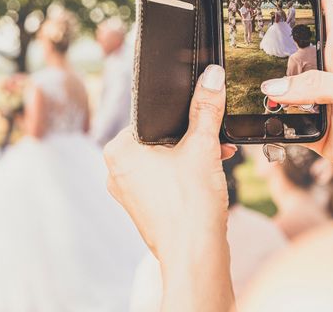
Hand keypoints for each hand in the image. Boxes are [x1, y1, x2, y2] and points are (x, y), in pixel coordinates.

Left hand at [104, 65, 235, 310]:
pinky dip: (185, 175)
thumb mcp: (202, 146)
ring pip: (164, 160)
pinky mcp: (143, 208)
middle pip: (160, 139)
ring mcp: (128, 192)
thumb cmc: (191, 205)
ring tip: (216, 159)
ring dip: (192, 156)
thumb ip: (206, 108)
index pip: (151, 117)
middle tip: (213, 140)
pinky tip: (207, 177)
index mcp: (119, 150)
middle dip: (191, 138)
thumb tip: (211, 77)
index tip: (201, 118)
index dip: (181, 116)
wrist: (195, 256)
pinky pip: (164, 181)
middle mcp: (116, 171)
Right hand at [261, 0, 332, 216]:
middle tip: (243, 48)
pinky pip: (286, 123)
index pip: (324, 14)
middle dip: (272, 50)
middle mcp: (332, 75)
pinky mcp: (316, 130)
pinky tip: (259, 121)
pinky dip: (273, 123)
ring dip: (269, 92)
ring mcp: (323, 103)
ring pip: (285, 90)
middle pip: (294, 53)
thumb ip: (318, 86)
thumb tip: (274, 87)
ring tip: (245, 88)